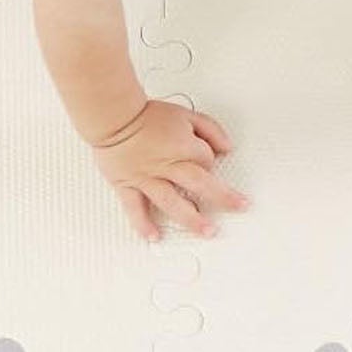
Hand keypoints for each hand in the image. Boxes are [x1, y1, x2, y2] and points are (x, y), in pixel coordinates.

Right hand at [91, 99, 247, 240]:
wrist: (113, 117)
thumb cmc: (146, 116)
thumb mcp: (186, 115)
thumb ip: (211, 130)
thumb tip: (227, 147)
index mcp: (183, 147)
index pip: (208, 161)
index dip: (211, 162)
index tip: (208, 164)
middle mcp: (167, 165)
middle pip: (200, 184)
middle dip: (222, 198)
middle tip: (239, 208)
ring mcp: (147, 178)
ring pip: (172, 202)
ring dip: (191, 219)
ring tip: (207, 232)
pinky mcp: (127, 185)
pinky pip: (135, 208)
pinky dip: (143, 223)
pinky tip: (154, 236)